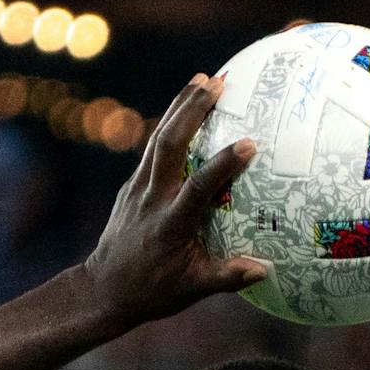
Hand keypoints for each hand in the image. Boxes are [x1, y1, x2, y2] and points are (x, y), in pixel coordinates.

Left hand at [81, 74, 267, 326]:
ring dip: (180, 105)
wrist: (104, 288)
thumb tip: (265, 269)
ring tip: (203, 78)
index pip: (198, 188)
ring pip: (159, 137)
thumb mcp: (191, 290)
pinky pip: (153, 147)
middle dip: (192, 109)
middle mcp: (152, 197)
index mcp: (171, 223)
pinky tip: (186, 107)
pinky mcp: (133, 184)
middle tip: (217, 82)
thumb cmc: (153, 292)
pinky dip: (171, 123)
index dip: (222, 165)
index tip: (249, 143)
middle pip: (170, 143)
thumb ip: (227, 277)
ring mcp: (138, 187)